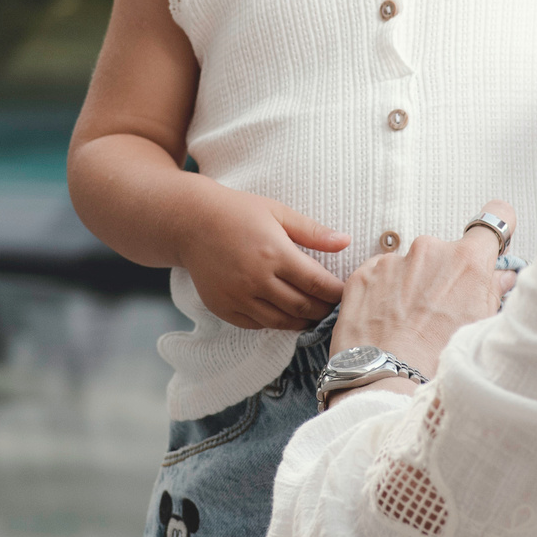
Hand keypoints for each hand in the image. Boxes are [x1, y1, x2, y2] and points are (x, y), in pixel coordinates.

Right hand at [174, 188, 350, 329]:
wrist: (190, 222)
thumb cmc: (238, 212)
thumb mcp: (278, 212)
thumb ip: (313, 232)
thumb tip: (346, 241)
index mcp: (275, 253)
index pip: (317, 283)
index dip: (336, 293)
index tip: (346, 293)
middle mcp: (257, 279)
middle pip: (302, 306)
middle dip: (323, 310)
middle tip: (335, 309)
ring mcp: (238, 297)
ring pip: (281, 322)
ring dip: (302, 322)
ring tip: (313, 315)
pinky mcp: (223, 308)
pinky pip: (256, 325)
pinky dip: (274, 322)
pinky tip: (285, 315)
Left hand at [331, 212, 511, 393]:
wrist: (388, 385)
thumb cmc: (440, 363)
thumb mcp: (482, 328)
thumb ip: (493, 292)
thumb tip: (502, 277)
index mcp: (467, 261)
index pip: (495, 217)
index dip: (494, 231)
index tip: (489, 244)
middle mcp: (430, 250)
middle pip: (445, 252)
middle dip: (444, 275)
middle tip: (439, 313)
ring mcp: (394, 260)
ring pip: (410, 266)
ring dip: (411, 286)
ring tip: (408, 326)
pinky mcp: (363, 273)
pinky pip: (381, 276)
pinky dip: (384, 294)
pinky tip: (387, 324)